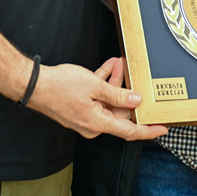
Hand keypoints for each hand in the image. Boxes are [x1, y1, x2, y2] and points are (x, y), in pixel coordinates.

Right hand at [29, 58, 167, 141]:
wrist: (33, 85)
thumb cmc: (60, 87)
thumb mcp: (94, 86)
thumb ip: (117, 94)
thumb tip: (135, 100)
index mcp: (98, 123)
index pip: (129, 132)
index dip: (148, 130)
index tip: (163, 128)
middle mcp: (92, 125)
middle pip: (119, 112)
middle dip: (128, 93)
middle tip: (134, 74)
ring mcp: (85, 117)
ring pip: (108, 102)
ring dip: (115, 84)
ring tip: (120, 64)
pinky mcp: (78, 109)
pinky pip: (96, 99)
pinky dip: (103, 84)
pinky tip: (108, 67)